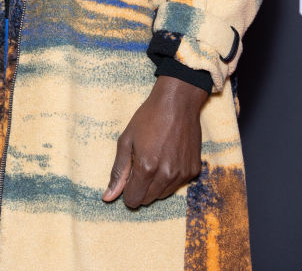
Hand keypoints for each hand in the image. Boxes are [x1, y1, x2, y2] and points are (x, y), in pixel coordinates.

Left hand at [102, 75, 205, 208]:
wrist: (177, 102)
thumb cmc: (148, 118)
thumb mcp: (126, 140)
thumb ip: (118, 171)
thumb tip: (107, 197)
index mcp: (146, 168)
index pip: (133, 200)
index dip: (127, 190)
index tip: (129, 176)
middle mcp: (166, 175)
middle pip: (148, 200)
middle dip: (141, 187)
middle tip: (141, 164)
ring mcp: (182, 174)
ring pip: (163, 194)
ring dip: (156, 184)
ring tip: (155, 158)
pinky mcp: (194, 170)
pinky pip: (177, 185)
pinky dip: (171, 177)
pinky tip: (169, 156)